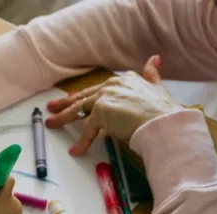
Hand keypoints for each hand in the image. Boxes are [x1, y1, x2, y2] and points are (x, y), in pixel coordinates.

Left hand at [45, 55, 182, 155]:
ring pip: (80, 109)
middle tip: (52, 107)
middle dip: (66, 102)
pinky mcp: (101, 111)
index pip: (99, 88)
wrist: (165, 123)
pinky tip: (76, 151)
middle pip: (84, 96)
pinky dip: (82, 142)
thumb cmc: (164, 112)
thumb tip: (155, 59)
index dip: (85, 95)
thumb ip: (152, 75)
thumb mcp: (158, 88)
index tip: (74, 98)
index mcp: (125, 79)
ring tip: (51, 124)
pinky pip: (87, 130)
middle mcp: (113, 84)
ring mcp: (105, 96)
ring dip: (63, 117)